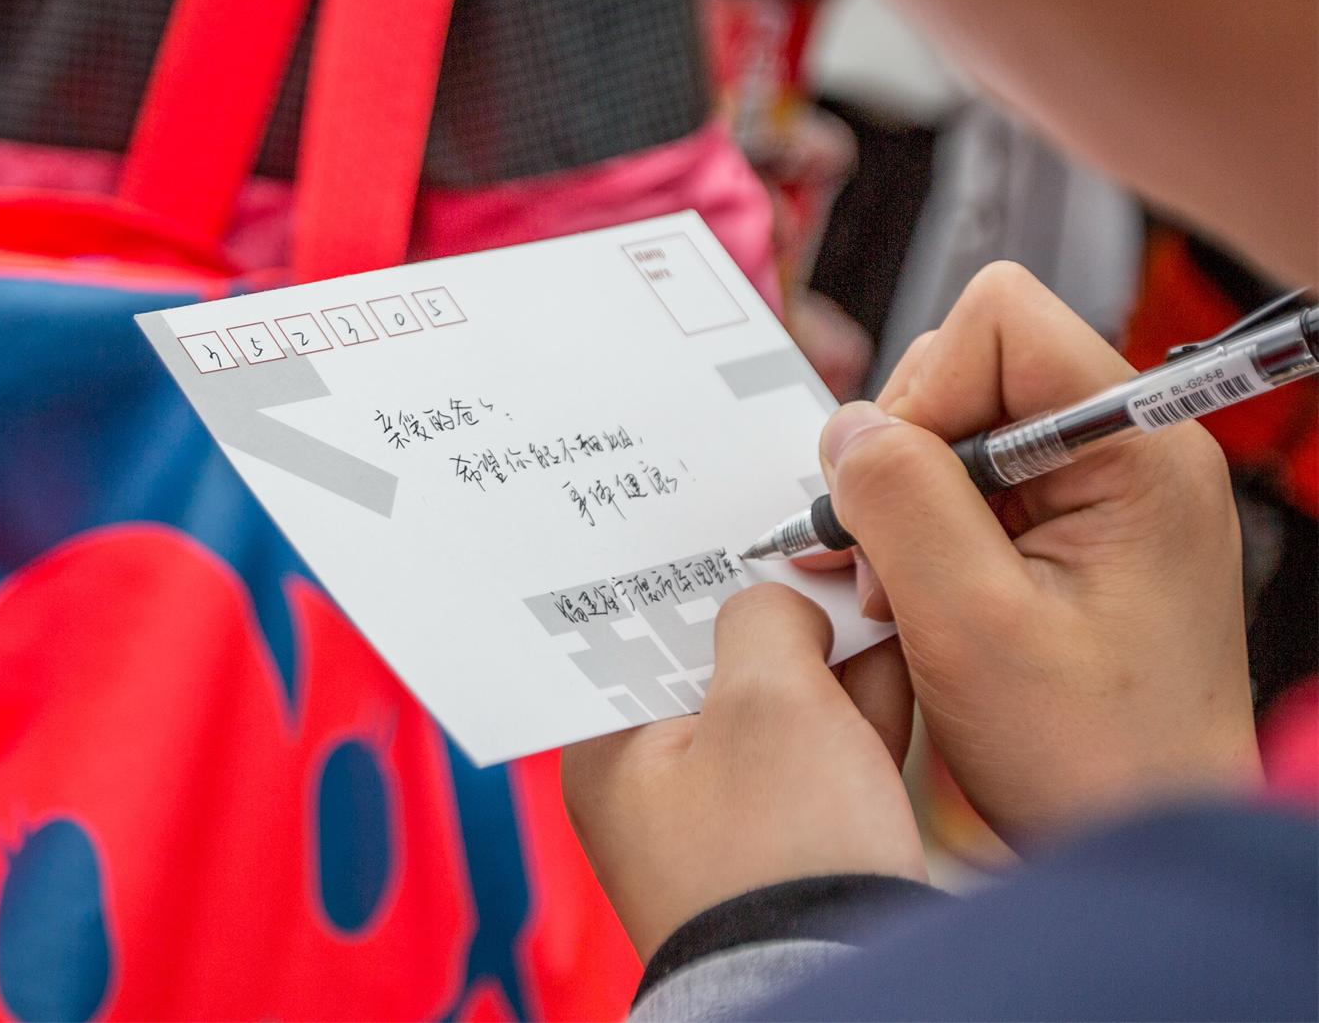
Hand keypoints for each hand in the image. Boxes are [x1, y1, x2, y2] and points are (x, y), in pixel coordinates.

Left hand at [561, 585, 924, 961]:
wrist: (841, 975)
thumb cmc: (779, 849)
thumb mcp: (768, 700)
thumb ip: (764, 619)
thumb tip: (784, 605)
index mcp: (609, 747)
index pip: (635, 631)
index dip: (692, 572)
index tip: (731, 527)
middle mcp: (653, 783)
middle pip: (710, 662)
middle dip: (773, 612)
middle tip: (813, 549)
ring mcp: (724, 817)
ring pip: (773, 705)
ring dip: (823, 655)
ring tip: (866, 587)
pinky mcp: (789, 843)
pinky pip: (815, 754)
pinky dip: (851, 711)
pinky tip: (893, 657)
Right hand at [817, 262, 1261, 844]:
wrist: (1137, 842)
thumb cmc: (1092, 760)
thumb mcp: (971, 626)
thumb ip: (903, 503)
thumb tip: (848, 428)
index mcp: (1136, 450)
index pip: (1000, 320)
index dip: (925, 393)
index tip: (899, 496)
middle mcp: (1124, 452)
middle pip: (966, 367)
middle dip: (905, 458)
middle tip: (899, 565)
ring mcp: (1098, 492)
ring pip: (952, 429)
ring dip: (905, 506)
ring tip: (911, 595)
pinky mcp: (1068, 533)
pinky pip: (964, 489)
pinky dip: (920, 537)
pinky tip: (916, 599)